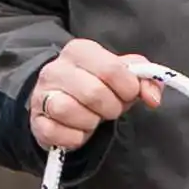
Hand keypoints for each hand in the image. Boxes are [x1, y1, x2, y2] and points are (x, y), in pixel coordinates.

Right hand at [16, 41, 165, 152]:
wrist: (63, 101)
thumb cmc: (99, 85)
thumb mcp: (124, 76)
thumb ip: (145, 79)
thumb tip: (152, 97)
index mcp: (79, 50)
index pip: (111, 69)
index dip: (128, 88)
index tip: (129, 94)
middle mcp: (55, 69)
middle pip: (93, 92)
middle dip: (111, 107)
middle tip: (111, 109)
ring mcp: (41, 94)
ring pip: (68, 110)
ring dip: (90, 121)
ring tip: (93, 119)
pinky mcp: (36, 121)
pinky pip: (56, 132)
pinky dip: (74, 137)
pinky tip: (79, 131)